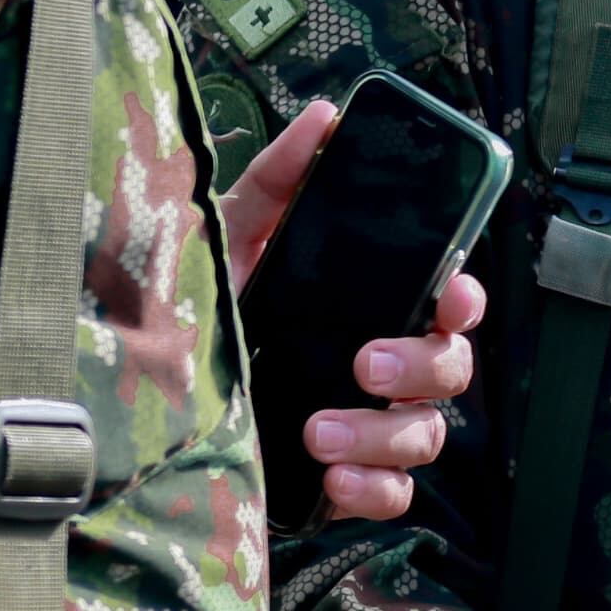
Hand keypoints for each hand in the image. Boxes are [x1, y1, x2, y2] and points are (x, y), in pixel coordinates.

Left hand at [217, 99, 479, 521]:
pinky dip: (372, 490)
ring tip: (318, 430)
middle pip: (451, 368)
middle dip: (420, 365)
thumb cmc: (204, 307)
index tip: (447, 294)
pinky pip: (395, 494)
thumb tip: (326, 116)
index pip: (450, 301)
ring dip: (384, 433)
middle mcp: (382, 365)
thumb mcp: (230, 236)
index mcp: (372, 305)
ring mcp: (369, 425)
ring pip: (426, 434)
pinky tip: (331, 477)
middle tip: (363, 361)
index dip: (465, 298)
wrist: (145, 402)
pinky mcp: (344, 480)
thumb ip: (278, 177)